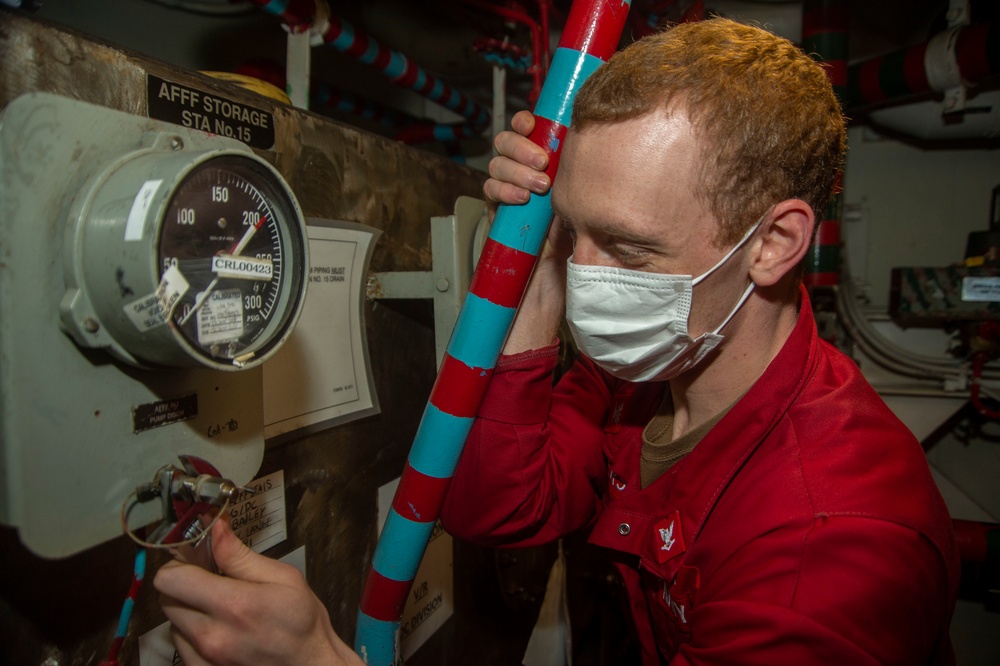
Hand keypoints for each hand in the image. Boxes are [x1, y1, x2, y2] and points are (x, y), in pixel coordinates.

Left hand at [154, 518, 362, 665]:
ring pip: (172, 622)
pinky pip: (181, 646)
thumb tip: (215, 529)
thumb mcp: (283, 579)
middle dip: (184, 584)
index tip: (195, 560)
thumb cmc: (302, 622)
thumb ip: (240, 556)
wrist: (310, 665)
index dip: (180, 563)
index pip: (170, 579)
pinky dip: (193, 634)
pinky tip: (219, 630)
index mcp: (232, 605)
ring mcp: (205, 659)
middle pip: (166, 599)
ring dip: (189, 611)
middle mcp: (211, 635)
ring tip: (220, 609)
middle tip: (210, 581)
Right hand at [483, 110, 571, 354]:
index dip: (531, 124)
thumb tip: (602, 156)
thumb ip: (584, 188)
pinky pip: (489, 192)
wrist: (549, 297)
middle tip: (543, 160)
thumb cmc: (572, 259)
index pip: (533, 136)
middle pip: (508, 143)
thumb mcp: (585, 215)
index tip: (540, 123)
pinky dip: (502, 190)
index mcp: (549, 173)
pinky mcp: (496, 219)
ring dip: (515, 168)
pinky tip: (521, 199)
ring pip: (496, 164)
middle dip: (522, 144)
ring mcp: (509, 199)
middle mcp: (526, 181)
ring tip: (537, 185)